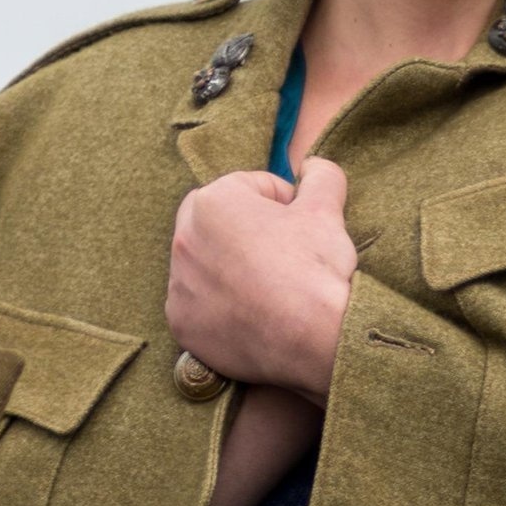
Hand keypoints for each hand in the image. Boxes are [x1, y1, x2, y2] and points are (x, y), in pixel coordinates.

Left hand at [165, 157, 355, 398]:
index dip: (281, 203)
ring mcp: (178, 285)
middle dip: (244, 228)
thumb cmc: (316, 268)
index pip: (249, 188)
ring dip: (228, 267)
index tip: (300, 225)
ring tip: (268, 286)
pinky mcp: (181, 323)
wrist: (316, 339)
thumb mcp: (326, 208)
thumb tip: (312, 166)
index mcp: (212, 202)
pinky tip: (251, 314)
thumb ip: (320, 175)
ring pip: (205, 263)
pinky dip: (219, 306)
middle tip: (281, 252)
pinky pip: (198, 305)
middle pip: (216, 222)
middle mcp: (183, 240)